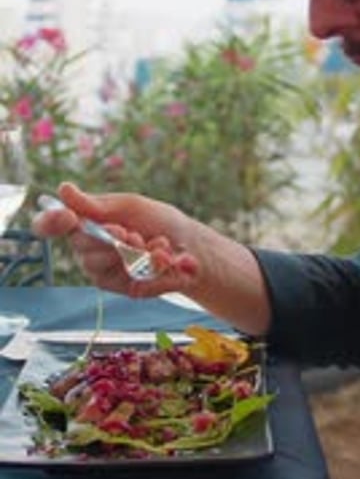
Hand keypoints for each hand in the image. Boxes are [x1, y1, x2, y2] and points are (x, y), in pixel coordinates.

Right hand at [33, 182, 198, 298]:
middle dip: (114, 236)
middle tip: (134, 232)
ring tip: (158, 243)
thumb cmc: (157, 220)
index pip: (49, 225)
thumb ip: (97, 205)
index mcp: (85, 223)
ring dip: (140, 251)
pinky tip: (167, 258)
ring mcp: (104, 272)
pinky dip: (156, 265)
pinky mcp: (125, 289)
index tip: (67, 217)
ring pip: (108, 264)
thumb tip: (63, 189)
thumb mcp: (129, 205)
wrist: (191, 245)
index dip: (49, 222)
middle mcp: (88, 250)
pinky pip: (133, 278)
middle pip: (82, 245)